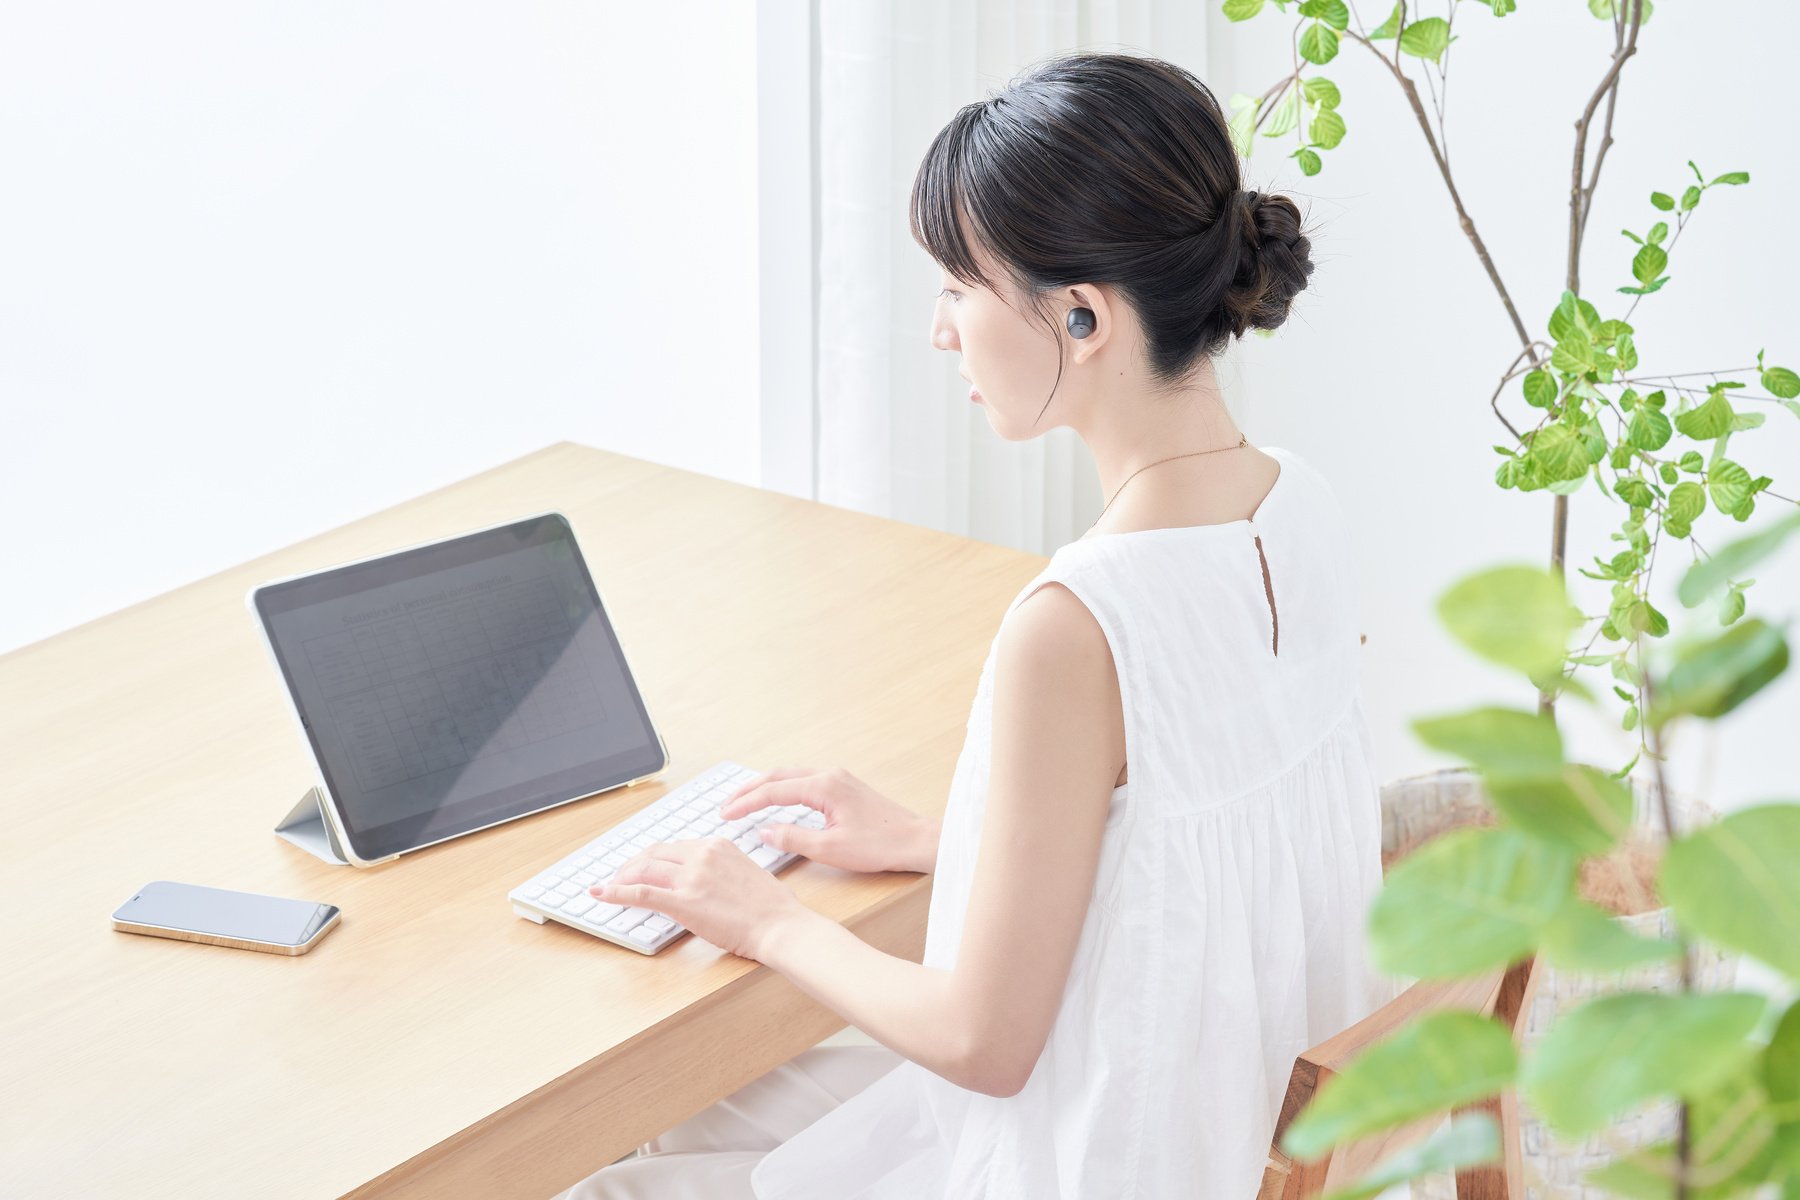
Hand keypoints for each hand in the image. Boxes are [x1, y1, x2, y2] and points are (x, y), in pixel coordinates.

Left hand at [589, 838, 804, 960]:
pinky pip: (642, 893)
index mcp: (718, 845)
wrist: (780, 925)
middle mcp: (702, 855)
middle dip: (633, 865)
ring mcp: (692, 877)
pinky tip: (601, 893)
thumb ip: (721, 870)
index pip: (674, 846)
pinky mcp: (684, 901)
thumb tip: (704, 881)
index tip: (643, 865)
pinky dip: (616, 892)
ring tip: (611, 886)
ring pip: (644, 869)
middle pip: (654, 854)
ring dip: (622, 878)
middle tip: (621, 877)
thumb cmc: (772, 907)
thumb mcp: (746, 874)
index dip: (653, 858)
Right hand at [718, 766, 934, 874]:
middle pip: (778, 775)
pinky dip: (783, 789)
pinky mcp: (844, 786)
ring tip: (743, 802)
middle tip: (725, 806)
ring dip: (765, 787)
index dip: (745, 803)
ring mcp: (838, 778)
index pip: (773, 791)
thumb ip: (793, 838)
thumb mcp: (830, 849)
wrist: (916, 840)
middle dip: (749, 790)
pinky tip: (776, 801)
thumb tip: (763, 832)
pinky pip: (804, 781)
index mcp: (824, 786)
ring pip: (791, 775)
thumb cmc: (880, 845)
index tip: (725, 815)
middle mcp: (829, 775)